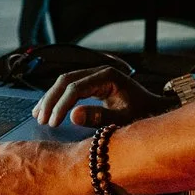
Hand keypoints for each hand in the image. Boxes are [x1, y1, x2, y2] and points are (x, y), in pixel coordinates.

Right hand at [32, 65, 176, 129]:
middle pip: (66, 80)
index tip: (52, 123)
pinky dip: (57, 97)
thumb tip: (73, 115)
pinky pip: (70, 86)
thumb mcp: (124, 119)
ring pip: (65, 81)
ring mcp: (96, 75)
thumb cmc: (143, 114)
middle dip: (51, 100)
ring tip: (38, 115)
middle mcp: (100, 72)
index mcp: (108, 77)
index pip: (75, 87)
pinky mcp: (94, 83)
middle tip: (41, 120)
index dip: (61, 105)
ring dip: (50, 98)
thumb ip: (100, 117)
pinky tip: (48, 109)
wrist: (156, 109)